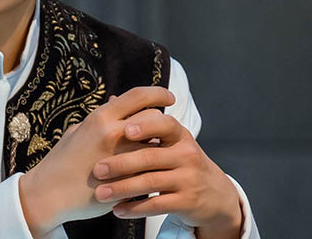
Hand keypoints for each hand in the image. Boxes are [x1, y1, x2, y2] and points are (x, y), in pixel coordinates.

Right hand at [18, 87, 175, 237]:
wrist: (49, 193)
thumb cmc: (61, 161)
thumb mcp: (77, 131)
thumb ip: (100, 117)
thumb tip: (116, 100)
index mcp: (100, 117)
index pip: (138, 95)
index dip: (158, 93)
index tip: (169, 97)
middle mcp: (112, 133)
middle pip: (154, 117)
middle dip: (161, 122)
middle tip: (163, 128)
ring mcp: (122, 158)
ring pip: (157, 144)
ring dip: (160, 146)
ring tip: (157, 150)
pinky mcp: (126, 180)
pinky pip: (151, 169)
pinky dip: (154, 168)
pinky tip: (151, 170)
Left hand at [91, 109, 242, 238]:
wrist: (214, 194)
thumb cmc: (181, 162)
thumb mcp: (171, 140)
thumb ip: (143, 123)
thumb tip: (112, 100)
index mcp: (179, 135)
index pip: (164, 124)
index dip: (145, 126)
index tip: (124, 130)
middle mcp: (186, 154)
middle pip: (150, 156)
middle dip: (121, 163)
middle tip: (97, 169)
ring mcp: (188, 178)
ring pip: (150, 182)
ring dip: (122, 188)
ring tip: (100, 193)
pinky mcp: (187, 201)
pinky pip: (157, 204)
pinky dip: (135, 208)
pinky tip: (117, 210)